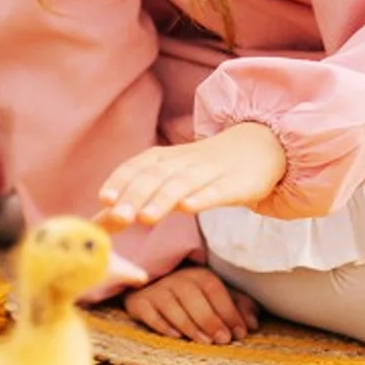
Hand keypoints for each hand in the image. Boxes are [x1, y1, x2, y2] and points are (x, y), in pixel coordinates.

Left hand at [97, 123, 286, 228]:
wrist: (260, 147)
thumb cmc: (206, 168)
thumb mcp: (174, 174)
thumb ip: (144, 193)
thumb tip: (107, 214)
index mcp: (168, 158)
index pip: (139, 165)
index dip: (122, 180)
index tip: (104, 199)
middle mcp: (185, 162)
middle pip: (157, 176)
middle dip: (136, 195)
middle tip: (118, 217)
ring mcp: (211, 172)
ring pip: (183, 184)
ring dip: (162, 199)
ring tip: (145, 217)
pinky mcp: (235, 184)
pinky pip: (217, 191)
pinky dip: (202, 198)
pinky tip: (189, 208)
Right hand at [124, 266, 259, 345]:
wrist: (149, 287)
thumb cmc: (189, 295)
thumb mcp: (214, 296)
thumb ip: (236, 306)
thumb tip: (253, 323)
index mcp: (198, 275)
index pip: (215, 289)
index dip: (229, 310)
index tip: (240, 332)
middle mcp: (176, 279)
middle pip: (194, 297)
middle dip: (210, 319)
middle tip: (223, 340)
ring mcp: (156, 290)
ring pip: (172, 306)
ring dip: (190, 325)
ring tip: (204, 342)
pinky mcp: (139, 303)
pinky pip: (150, 314)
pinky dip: (162, 325)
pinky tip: (175, 336)